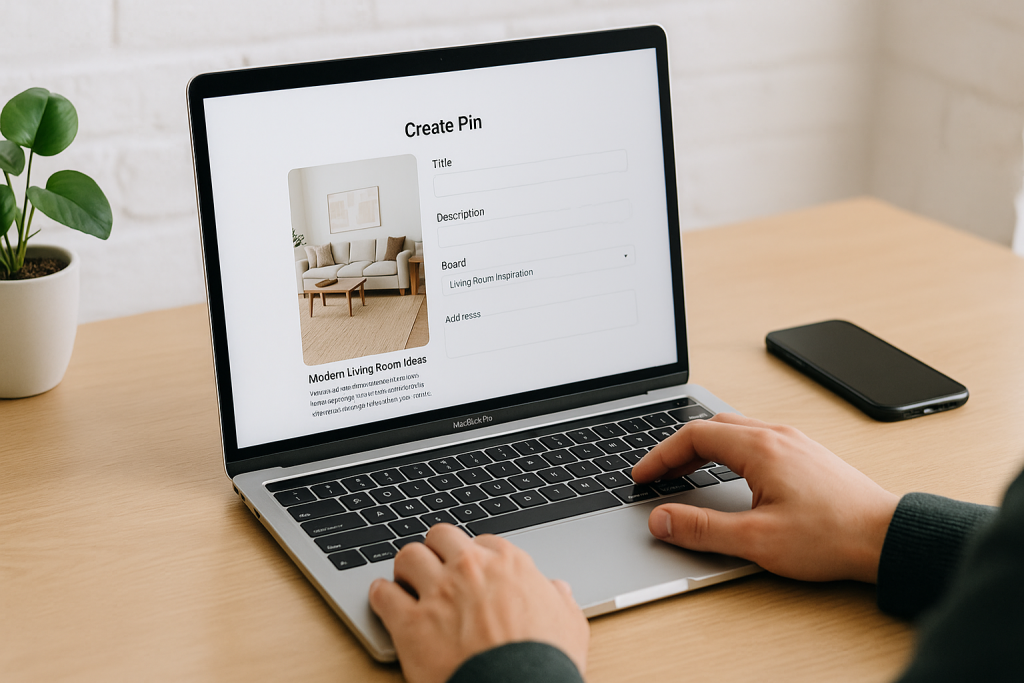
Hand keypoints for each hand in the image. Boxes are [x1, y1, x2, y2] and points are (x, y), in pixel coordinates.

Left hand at [368, 524, 589, 682]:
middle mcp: (470, 569)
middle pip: (441, 536)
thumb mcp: (569, 624)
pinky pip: (384, 594)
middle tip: (436, 566)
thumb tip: (557, 590)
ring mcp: (438, 593)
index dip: (476, 556)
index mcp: (509, 564)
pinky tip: (385, 598)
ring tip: (407, 580)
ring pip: (409, 556)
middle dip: (437, 550)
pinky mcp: (411, 623)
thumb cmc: (546, 662)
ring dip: (407, 567)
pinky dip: (382, 595)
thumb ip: (560, 601)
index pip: (483, 541)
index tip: (472, 569)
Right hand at [632, 413, 898, 582]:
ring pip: (735, 430)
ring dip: (704, 448)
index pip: (693, 436)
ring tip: (687, 473)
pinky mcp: (807, 456)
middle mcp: (777, 436)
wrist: (888, 537)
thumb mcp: (756, 540)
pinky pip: (756, 440)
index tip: (643, 476)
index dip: (660, 456)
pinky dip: (729, 452)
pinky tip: (731, 475)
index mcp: (760, 448)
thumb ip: (702, 528)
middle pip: (712, 427)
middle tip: (659, 475)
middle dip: (678, 449)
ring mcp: (795, 443)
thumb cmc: (832, 537)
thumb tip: (661, 520)